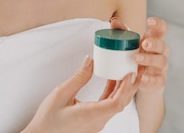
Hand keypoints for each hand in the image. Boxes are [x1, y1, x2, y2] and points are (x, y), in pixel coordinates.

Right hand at [23, 55, 138, 132]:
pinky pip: (108, 107)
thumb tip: (91, 60)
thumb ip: (79, 77)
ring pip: (116, 105)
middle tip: (135, 68)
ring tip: (126, 70)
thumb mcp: (61, 94)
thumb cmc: (48, 120)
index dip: (126, 87)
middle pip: (121, 103)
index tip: (130, 72)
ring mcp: (96, 123)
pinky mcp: (93, 122)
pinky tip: (111, 80)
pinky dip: (113, 93)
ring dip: (122, 88)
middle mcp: (97, 122)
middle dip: (130, 85)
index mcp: (90, 115)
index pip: (117, 102)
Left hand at [111, 16, 169, 92]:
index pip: (161, 29)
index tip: (149, 21)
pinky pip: (158, 80)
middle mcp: (161, 52)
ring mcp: (161, 67)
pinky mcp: (159, 80)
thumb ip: (123, 32)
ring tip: (136, 59)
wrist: (142, 80)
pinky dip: (150, 79)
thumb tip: (114, 21)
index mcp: (155, 40)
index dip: (158, 24)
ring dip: (150, 60)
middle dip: (154, 43)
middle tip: (144, 43)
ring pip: (161, 61)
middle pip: (162, 45)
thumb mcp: (130, 44)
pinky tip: (142, 77)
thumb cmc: (137, 56)